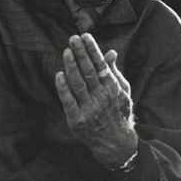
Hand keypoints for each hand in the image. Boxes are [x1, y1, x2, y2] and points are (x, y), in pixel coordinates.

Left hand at [55, 33, 137, 168]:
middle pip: (89, 72)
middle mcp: (102, 98)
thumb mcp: (121, 91)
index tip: (85, 36)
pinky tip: (58, 74)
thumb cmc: (117, 111)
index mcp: (112, 88)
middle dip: (81, 54)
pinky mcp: (77, 120)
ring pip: (79, 85)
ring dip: (72, 67)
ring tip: (66, 51)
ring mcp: (89, 109)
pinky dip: (63, 88)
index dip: (93, 50)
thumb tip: (110, 52)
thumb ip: (113, 71)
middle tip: (73, 38)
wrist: (115, 143)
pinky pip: (69, 102)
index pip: (101, 65)